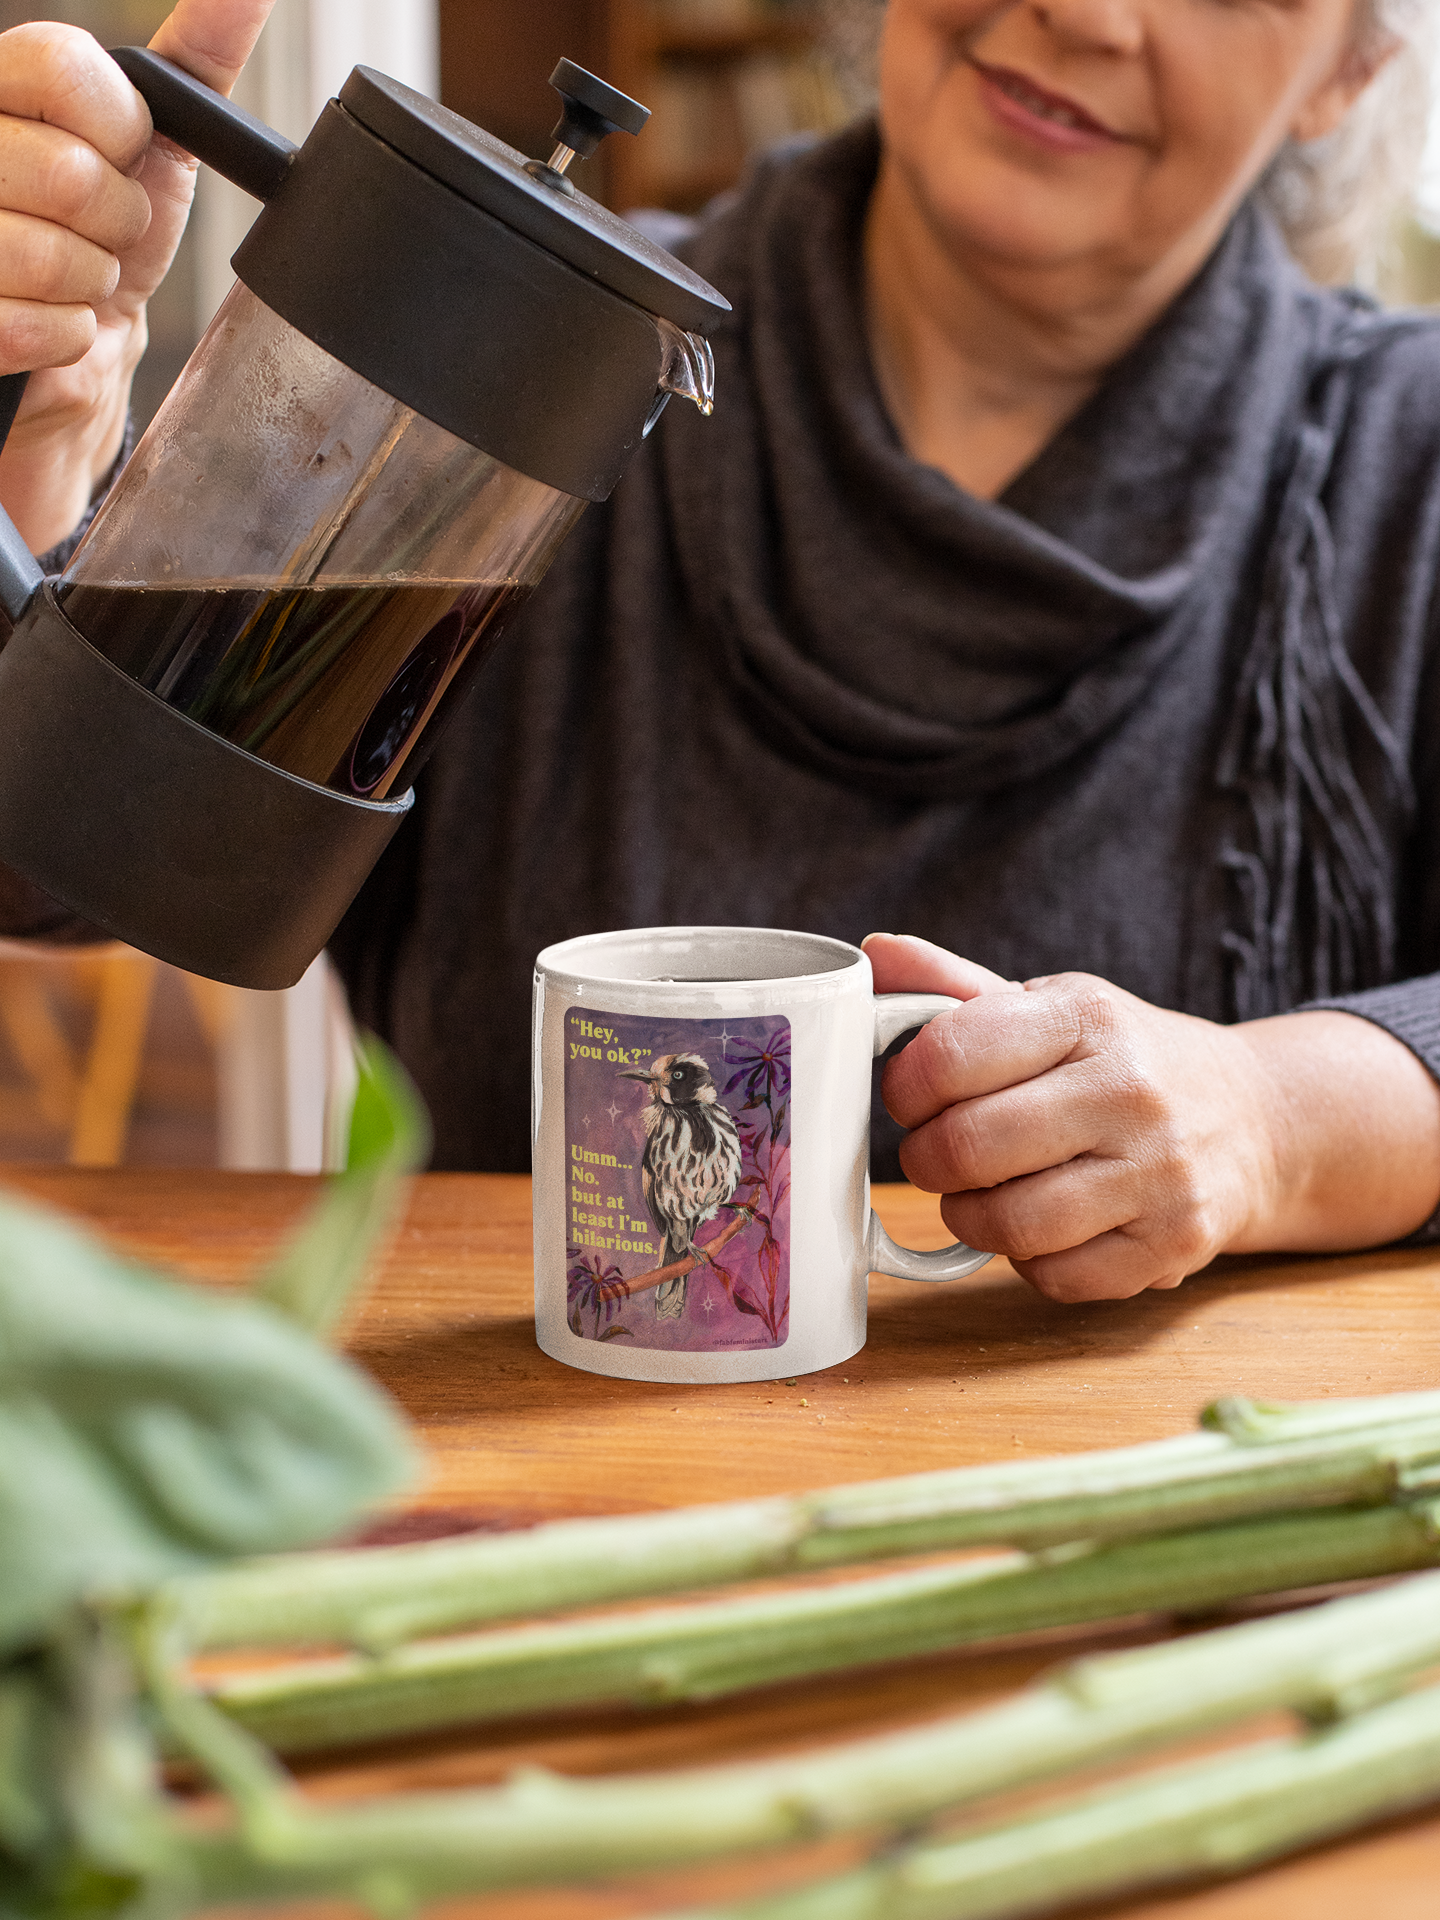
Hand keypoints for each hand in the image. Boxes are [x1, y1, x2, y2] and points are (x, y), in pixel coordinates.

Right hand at [0, 2, 276, 552]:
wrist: (87, 348)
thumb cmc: (115, 240)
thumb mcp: (163, 144)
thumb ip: (196, 64)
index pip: (57, 64)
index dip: (117, 127)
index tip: (124, 157)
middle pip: (67, 170)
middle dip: (117, 222)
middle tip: (103, 235)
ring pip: (54, 255)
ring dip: (93, 284)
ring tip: (78, 281)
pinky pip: (41, 327)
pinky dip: (69, 339)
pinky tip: (54, 328)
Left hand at [864, 932, 1439, 1302]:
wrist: (1251, 1117)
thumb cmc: (1120, 1061)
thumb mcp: (1050, 1007)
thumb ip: (954, 988)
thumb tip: (872, 954)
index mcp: (1086, 1016)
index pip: (951, 1055)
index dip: (905, 1088)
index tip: (910, 1097)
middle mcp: (1130, 1090)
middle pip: (969, 1148)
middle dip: (927, 1160)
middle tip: (935, 1155)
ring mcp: (1160, 1172)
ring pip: (1009, 1224)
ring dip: (969, 1217)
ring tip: (980, 1193)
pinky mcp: (1174, 1244)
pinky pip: (1056, 1278)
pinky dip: (1028, 1262)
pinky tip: (1042, 1226)